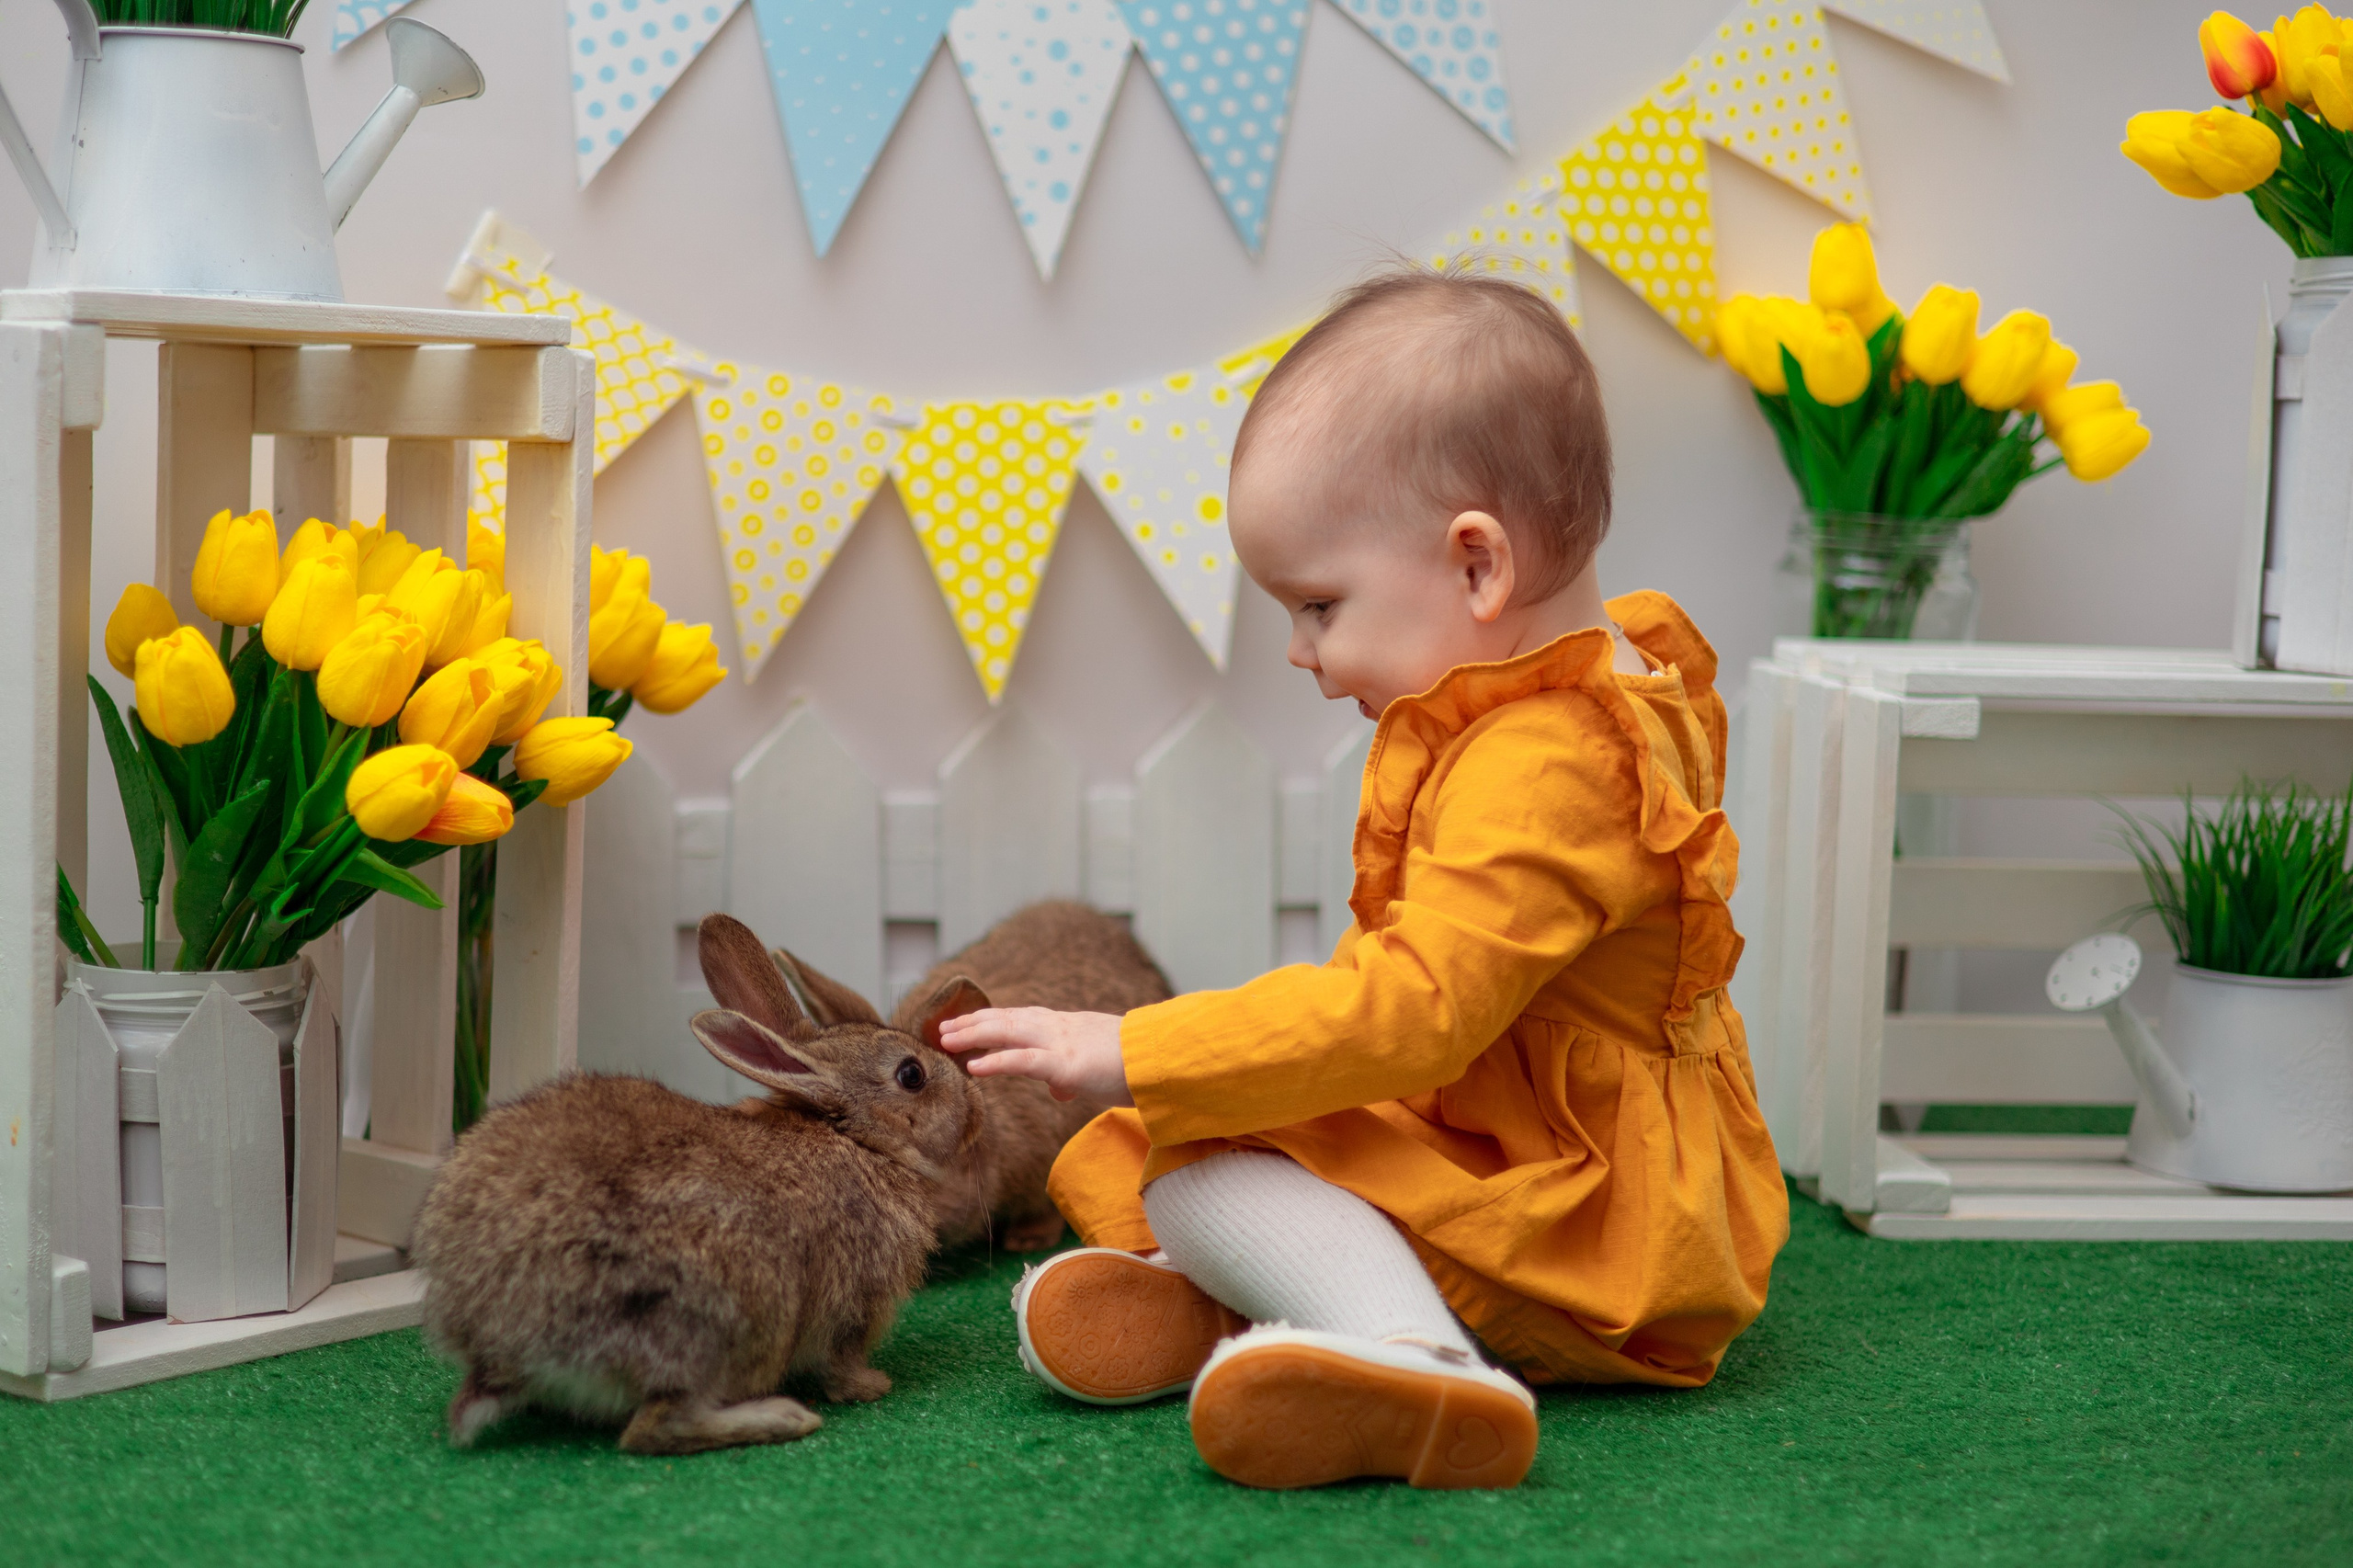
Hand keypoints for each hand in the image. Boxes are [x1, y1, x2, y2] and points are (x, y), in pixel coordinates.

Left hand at [935, 1008, 1130, 1106]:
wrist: (1165, 1063)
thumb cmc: (1135, 1067)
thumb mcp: (1096, 1069)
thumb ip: (1073, 1076)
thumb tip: (1059, 1091)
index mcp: (1067, 1027)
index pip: (1021, 1017)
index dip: (991, 1019)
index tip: (966, 1022)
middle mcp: (1061, 1027)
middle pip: (1008, 1018)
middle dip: (974, 1022)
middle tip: (944, 1028)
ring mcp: (1063, 1042)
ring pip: (1009, 1031)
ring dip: (975, 1034)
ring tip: (947, 1039)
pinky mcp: (1069, 1063)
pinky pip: (1025, 1061)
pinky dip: (997, 1061)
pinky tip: (975, 1066)